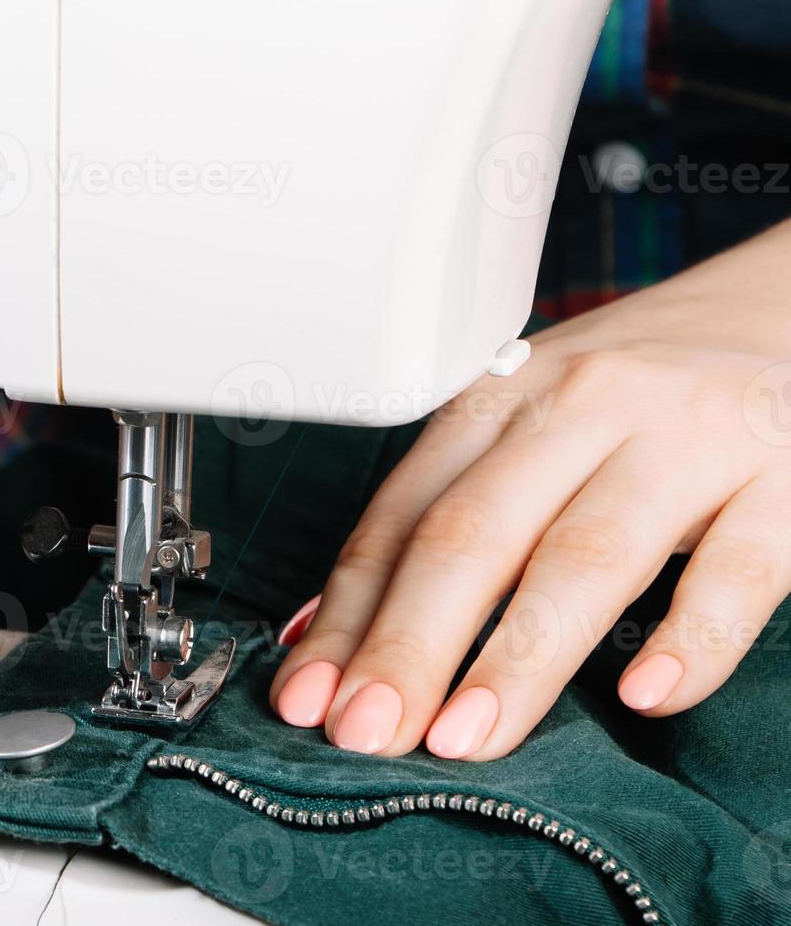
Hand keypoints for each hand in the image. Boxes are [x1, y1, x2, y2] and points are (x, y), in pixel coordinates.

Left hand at [271, 220, 790, 758]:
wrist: (780, 311)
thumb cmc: (633, 398)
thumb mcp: (524, 432)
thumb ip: (440, 518)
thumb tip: (323, 632)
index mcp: (499, 399)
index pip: (403, 517)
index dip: (348, 612)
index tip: (307, 696)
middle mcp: (580, 407)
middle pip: (472, 535)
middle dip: (408, 644)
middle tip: (365, 732)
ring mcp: (684, 439)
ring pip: (584, 555)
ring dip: (516, 658)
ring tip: (465, 738)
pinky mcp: (784, 477)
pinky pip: (738, 568)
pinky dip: (692, 638)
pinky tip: (649, 697)